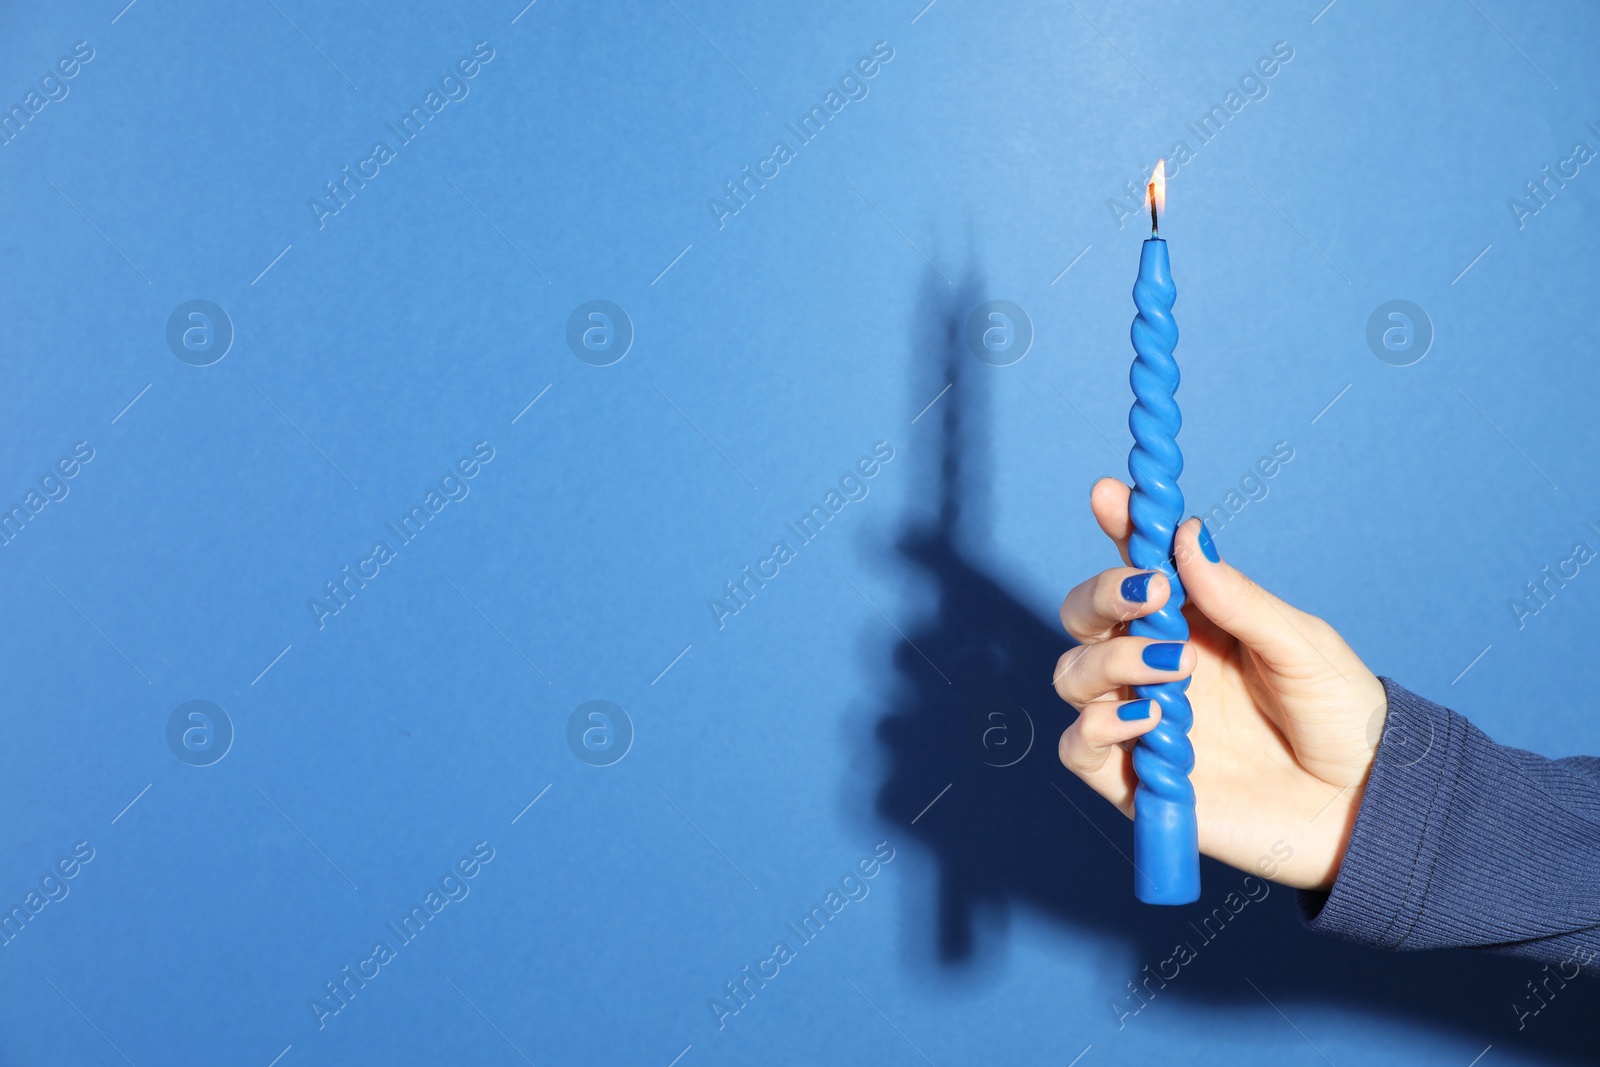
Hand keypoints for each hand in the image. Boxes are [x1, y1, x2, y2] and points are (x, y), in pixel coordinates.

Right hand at [1052, 478, 1387, 890]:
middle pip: (1084, 617)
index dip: (1117, 528)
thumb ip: (1239, 598)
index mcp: (1193, 625)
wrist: (1364, 809)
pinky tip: (1150, 722)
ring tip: (1172, 668)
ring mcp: (1140, 723)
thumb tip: (1187, 538)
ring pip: (1073, 675)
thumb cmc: (1341, 721)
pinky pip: (1079, 748)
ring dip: (1108, 661)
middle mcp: (1155, 668)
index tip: (1110, 496)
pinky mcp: (1135, 781)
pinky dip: (1098, 727)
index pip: (1138, 568)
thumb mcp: (1302, 646)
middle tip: (1151, 596)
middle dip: (1101, 594)